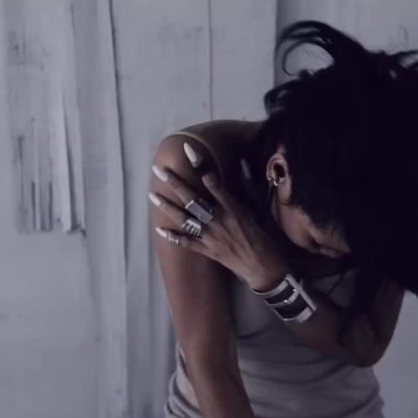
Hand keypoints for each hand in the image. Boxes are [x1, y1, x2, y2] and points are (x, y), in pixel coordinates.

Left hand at [150, 148, 287, 291]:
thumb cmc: (264, 237)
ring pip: (185, 219)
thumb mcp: (257, 211)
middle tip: (159, 170)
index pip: (213, 182)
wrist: (264, 267)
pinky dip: (173, 236)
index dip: (200, 166)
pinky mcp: (208, 251)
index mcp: (233, 208)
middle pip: (192, 199)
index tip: (188, 150)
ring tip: (152, 195)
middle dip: (175, 183)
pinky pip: (187, 243)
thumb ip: (244, 192)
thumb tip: (240, 169)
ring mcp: (211, 237)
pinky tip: (159, 229)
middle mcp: (219, 220)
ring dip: (167, 207)